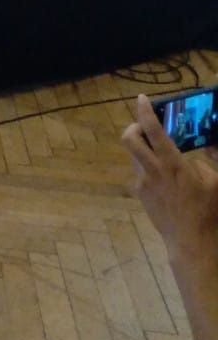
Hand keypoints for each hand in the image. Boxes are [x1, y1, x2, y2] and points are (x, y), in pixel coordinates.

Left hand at [121, 94, 217, 259]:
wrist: (191, 242)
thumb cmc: (207, 211)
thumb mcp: (215, 182)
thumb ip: (205, 163)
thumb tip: (193, 157)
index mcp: (172, 164)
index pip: (153, 130)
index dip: (145, 111)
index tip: (141, 98)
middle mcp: (153, 170)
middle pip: (129, 139)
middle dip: (134, 126)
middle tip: (145, 126)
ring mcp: (144, 183)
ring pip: (134, 155)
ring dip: (142, 147)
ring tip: (159, 151)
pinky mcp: (141, 194)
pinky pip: (142, 172)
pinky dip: (149, 167)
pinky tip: (166, 178)